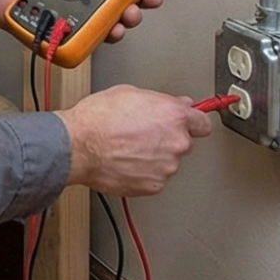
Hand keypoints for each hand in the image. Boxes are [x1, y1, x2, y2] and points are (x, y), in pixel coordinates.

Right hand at [59, 86, 212, 195]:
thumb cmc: (97, 119)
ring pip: (167, 162)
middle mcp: (176, 142)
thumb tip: (173, 103)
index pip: (203, 123)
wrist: (77, 146)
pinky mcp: (153, 185)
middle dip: (166, 139)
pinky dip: (142, 172)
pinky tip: (124, 161)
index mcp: (174, 116)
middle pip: (182, 143)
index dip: (193, 122)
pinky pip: (153, 178)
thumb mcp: (128, 93)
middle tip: (141, 134)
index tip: (193, 124)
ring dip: (153, 157)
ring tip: (126, 148)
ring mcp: (166, 167)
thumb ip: (159, 100)